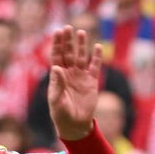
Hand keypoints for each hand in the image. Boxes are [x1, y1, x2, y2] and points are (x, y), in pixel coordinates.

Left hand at [47, 25, 103, 140]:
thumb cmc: (61, 115)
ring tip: (81, 32)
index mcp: (58, 78)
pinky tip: (97, 47)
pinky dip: (97, 57)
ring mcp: (80, 77)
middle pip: (68, 54)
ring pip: (81, 57)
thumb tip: (56, 67)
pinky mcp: (92, 81)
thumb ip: (57, 84)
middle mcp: (69, 74)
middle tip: (68, 27)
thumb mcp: (57, 101)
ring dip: (81, 45)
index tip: (57, 32)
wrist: (75, 126)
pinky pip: (95, 66)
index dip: (57, 45)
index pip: (57, 57)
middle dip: (68, 41)